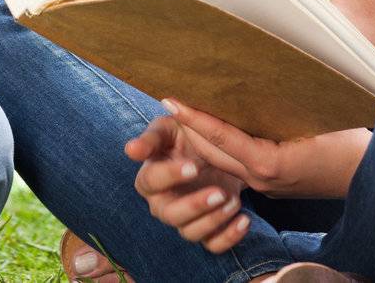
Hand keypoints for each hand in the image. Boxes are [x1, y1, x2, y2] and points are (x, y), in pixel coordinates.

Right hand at [125, 112, 250, 254]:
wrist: (216, 149)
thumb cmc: (186, 136)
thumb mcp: (170, 128)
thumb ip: (152, 137)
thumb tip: (130, 149)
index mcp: (149, 178)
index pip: (151, 181)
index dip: (171, 175)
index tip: (193, 167)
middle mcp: (163, 204)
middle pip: (171, 215)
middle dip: (195, 205)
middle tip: (219, 193)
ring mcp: (185, 220)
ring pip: (191, 233)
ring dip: (214, 220)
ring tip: (233, 202)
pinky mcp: (206, 231)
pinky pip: (213, 245)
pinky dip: (229, 237)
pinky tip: (244, 220)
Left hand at [163, 98, 371, 199]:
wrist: (371, 176)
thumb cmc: (349, 142)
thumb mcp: (315, 119)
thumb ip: (278, 104)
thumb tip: (252, 76)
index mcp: (270, 164)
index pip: (221, 138)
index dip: (194, 118)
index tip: (170, 100)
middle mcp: (261, 179)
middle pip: (212, 152)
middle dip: (188, 127)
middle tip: (167, 99)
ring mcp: (265, 186)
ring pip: (222, 161)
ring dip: (201, 137)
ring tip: (181, 109)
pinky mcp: (272, 184)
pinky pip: (237, 164)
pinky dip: (220, 146)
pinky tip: (211, 126)